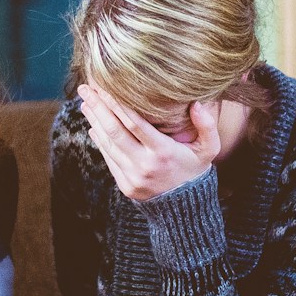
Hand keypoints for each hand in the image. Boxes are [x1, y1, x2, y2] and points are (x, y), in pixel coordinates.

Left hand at [78, 85, 219, 202]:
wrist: (185, 208)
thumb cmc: (195, 170)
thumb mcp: (209, 149)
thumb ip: (207, 126)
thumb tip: (197, 104)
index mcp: (163, 152)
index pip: (135, 123)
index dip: (117, 104)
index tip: (105, 87)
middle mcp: (145, 165)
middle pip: (115, 131)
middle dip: (98, 108)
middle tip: (86, 89)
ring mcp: (132, 176)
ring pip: (108, 144)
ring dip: (94, 121)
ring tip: (86, 103)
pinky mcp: (125, 185)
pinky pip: (109, 158)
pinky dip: (100, 140)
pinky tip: (94, 125)